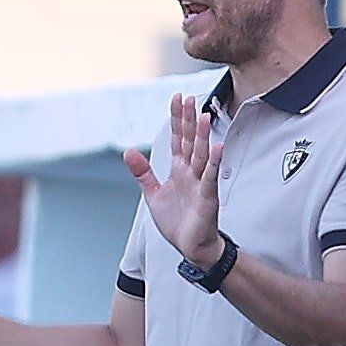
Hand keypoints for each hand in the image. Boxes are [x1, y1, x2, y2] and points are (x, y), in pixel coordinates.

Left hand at [124, 93, 223, 268]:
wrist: (191, 247)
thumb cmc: (177, 223)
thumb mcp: (153, 195)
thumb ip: (143, 173)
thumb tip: (128, 152)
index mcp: (178, 170)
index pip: (178, 138)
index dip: (177, 119)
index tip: (178, 98)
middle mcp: (191, 173)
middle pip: (191, 141)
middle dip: (190, 120)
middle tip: (190, 98)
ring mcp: (201, 184)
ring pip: (201, 155)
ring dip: (203, 136)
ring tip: (203, 116)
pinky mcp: (207, 198)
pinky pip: (210, 177)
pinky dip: (213, 163)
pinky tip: (217, 148)